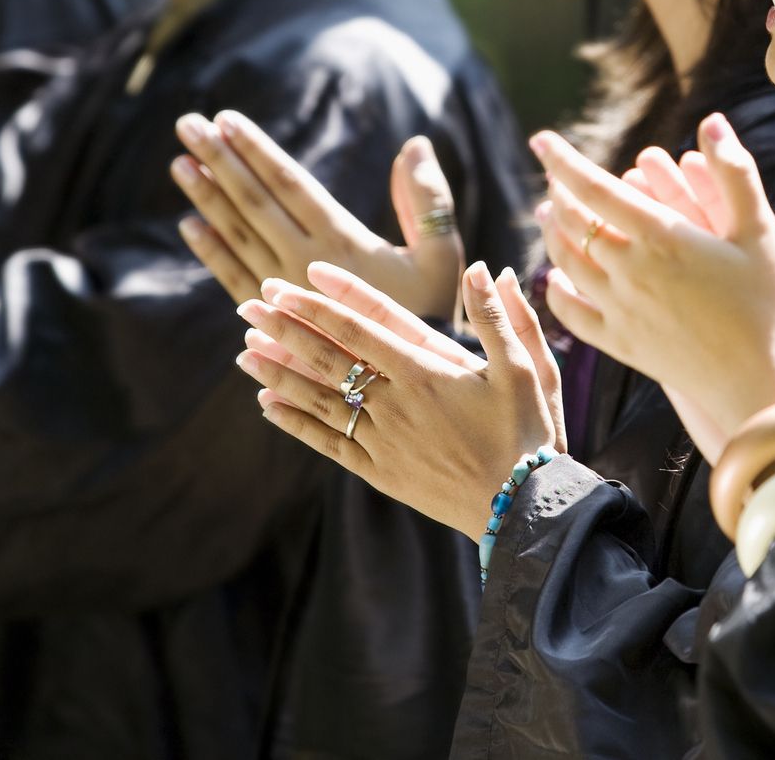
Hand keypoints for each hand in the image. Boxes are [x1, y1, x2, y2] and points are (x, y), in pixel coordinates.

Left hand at [173, 111, 464, 316]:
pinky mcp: (273, 319)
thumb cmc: (430, 315)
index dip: (257, 150)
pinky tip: (190, 225)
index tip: (226, 119)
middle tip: (188, 124)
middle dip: (220, 160)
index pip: (289, 184)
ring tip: (180, 163)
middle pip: (254, 202)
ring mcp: (283, 292)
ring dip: (206, 197)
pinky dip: (211, 251)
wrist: (407, 388)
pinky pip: (234, 278)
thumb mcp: (440, 256)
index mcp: (342, 242)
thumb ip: (426, 201)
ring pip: (237, 235)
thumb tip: (415, 144)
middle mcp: (303, 263)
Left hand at [238, 261, 562, 540]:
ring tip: (244, 349)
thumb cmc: (530, 434)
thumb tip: (488, 267)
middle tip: (247, 303)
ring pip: (319, 398)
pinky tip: (268, 406)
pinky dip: (295, 423)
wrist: (523, 508)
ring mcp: (383, 439)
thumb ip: (501, 317)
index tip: (292, 280)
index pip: (362, 325)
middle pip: (329, 356)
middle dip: (284, 327)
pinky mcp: (380, 471)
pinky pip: (328, 443)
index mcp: (427, 369)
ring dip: (278, 372)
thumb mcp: (527, 368)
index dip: (323, 300)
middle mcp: (396, 402)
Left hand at [530, 114, 774, 454]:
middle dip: (558, 193)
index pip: (594, 189)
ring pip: (566, 264)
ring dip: (553, 234)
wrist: (762, 382)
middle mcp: (630, 272)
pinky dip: (556, 291)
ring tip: (549, 215)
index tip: (541, 140)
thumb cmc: (768, 303)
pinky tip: (556, 280)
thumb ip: (735, 172)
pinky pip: (573, 315)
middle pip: (572, 223)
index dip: (563, 161)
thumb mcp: (760, 231)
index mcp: (661, 238)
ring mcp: (620, 311)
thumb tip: (713, 120)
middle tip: (553, 177)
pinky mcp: (621, 345)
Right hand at [623, 145, 774, 396]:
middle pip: (687, 229)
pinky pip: (641, 297)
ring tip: (613, 201)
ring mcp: (692, 309)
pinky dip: (618, 276)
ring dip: (634, 228)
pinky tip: (593, 260)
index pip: (730, 216)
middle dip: (663, 196)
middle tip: (639, 167)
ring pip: (658, 259)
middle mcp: (723, 287)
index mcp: (761, 276)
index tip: (689, 158)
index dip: (709, 184)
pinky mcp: (670, 338)